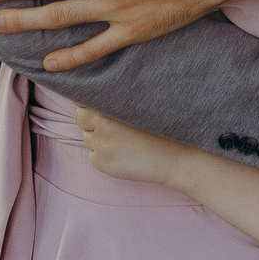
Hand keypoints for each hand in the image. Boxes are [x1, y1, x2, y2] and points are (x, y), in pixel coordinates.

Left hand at [75, 105, 198, 186]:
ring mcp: (100, 145)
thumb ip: (116, 98)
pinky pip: (93, 156)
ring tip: (124, 141)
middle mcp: (101, 124)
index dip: (92, 103)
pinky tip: (123, 154)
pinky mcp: (101, 163)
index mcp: (111, 105)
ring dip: (98, 138)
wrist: (177, 157)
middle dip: (91, 121)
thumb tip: (90, 95)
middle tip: (114, 125)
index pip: (83, 99)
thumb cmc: (162, 127)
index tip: (102, 106)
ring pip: (87, 138)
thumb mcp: (140, 104)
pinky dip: (103, 155)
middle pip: (81, 118)